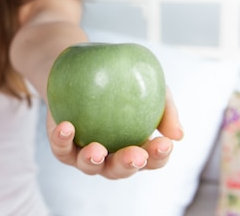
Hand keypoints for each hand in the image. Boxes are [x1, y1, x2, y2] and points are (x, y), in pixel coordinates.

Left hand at [47, 86, 182, 179]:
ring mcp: (84, 154)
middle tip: (136, 155)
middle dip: (128, 165)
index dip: (159, 156)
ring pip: (89, 166)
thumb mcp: (148, 87)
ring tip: (97, 150)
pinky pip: (61, 148)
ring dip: (93, 160)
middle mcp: (110, 156)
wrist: (81, 70)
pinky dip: (62, 140)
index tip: (165, 143)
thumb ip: (166, 108)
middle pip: (120, 170)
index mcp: (135, 148)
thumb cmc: (121, 82)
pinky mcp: (62, 145)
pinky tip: (66, 128)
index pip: (151, 160)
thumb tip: (178, 135)